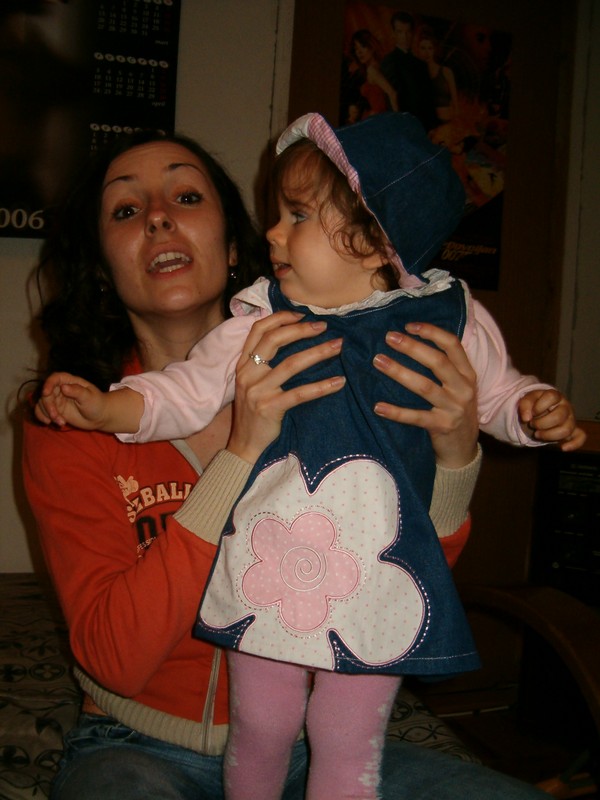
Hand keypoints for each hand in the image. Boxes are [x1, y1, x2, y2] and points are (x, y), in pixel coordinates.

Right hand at [35, 372, 108, 429]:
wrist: (99, 417)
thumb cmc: (97, 403)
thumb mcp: (89, 397)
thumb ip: (77, 391)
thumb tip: (64, 387)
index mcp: (69, 381)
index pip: (55, 378)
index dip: (48, 384)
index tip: (46, 393)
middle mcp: (60, 389)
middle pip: (45, 393)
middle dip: (48, 406)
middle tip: (56, 417)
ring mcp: (56, 399)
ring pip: (42, 403)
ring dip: (47, 414)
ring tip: (61, 422)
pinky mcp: (55, 409)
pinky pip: (41, 411)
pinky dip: (42, 417)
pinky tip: (50, 423)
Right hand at [227, 311, 345, 463]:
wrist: (244, 445)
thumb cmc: (253, 412)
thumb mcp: (251, 383)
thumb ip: (263, 363)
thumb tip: (290, 339)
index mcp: (242, 364)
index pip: (258, 330)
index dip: (280, 318)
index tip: (302, 315)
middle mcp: (248, 373)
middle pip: (274, 340)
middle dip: (302, 330)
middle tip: (324, 327)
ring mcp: (258, 390)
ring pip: (291, 364)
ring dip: (318, 352)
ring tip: (337, 346)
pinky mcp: (270, 407)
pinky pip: (300, 393)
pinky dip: (322, 386)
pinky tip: (339, 382)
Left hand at [372, 322, 478, 468]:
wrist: (463, 449)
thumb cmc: (454, 411)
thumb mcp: (457, 386)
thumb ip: (443, 367)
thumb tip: (410, 341)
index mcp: (467, 374)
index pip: (452, 345)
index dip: (431, 332)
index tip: (408, 325)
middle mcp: (463, 388)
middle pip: (437, 362)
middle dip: (412, 347)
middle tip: (388, 338)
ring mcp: (454, 408)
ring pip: (424, 386)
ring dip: (399, 372)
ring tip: (378, 361)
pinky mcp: (442, 427)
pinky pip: (416, 417)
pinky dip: (396, 412)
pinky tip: (378, 407)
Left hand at [518, 389, 585, 450]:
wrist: (541, 411)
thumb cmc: (535, 405)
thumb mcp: (527, 400)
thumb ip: (525, 405)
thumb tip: (526, 418)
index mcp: (555, 396)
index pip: (552, 397)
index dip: (539, 406)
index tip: (532, 412)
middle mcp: (566, 407)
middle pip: (559, 417)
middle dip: (541, 424)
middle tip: (532, 425)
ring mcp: (571, 419)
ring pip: (566, 430)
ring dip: (548, 435)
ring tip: (537, 434)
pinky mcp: (573, 430)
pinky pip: (580, 437)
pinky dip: (573, 444)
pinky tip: (562, 447)